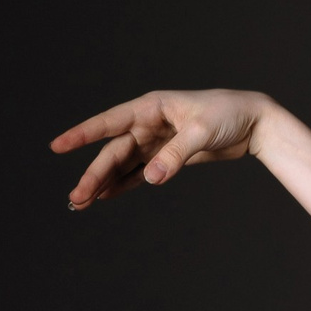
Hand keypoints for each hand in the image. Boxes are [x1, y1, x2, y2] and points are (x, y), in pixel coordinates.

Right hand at [51, 88, 272, 207]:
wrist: (252, 122)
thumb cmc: (228, 116)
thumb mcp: (202, 132)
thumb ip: (176, 155)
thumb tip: (150, 178)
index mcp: (151, 108)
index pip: (110, 123)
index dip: (82, 134)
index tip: (58, 145)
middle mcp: (148, 124)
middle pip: (114, 152)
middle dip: (94, 175)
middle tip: (76, 198)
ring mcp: (156, 141)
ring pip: (123, 164)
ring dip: (104, 182)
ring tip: (82, 203)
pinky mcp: (167, 157)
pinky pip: (139, 172)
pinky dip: (123, 185)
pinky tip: (106, 197)